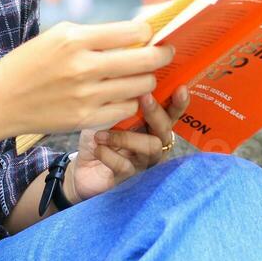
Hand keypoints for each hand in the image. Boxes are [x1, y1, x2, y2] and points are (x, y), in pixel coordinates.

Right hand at [0, 19, 176, 138]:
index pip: (132, 32)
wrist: (0, 101)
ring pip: (141, 87)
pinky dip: (130, 102)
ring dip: (146, 80)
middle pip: (145, 61)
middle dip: (162, 55)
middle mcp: (83, 67)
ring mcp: (86, 96)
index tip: (151, 35)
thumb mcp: (57, 36)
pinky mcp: (86, 119)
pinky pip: (126, 109)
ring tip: (141, 76)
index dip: (148, 33)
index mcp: (75, 39)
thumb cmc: (29, 63)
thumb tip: (135, 34)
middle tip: (166, 53)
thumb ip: (95, 35)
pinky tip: (122, 96)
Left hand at [68, 85, 189, 201]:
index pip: (171, 113)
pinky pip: (126, 166)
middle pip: (166, 129)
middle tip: (144, 97)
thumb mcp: (106, 116)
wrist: (80, 169)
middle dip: (156, 112)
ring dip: (125, 137)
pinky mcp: (130, 179)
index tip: (181, 88)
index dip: (179, 102)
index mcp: (151, 126)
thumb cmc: (98, 137)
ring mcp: (144, 163)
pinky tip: (97, 149)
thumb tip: (127, 81)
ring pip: (151, 147)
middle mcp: (154, 144)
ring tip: (102, 135)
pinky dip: (109, 155)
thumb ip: (120, 103)